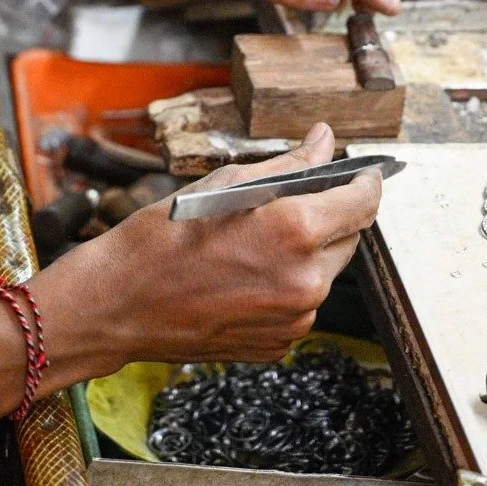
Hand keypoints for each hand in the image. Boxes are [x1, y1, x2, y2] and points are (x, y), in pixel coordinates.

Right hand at [31, 123, 382, 372]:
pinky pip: (302, 304)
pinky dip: (287, 285)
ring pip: (326, 272)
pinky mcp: (280, 343)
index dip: (366, 181)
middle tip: (293, 202)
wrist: (120, 303)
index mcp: (295, 231)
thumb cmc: (162, 237)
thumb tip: (324, 142)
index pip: (363, 201)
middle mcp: (305, 280)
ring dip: (308, 252)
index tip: (362, 172)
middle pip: (349, 237)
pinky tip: (246, 273)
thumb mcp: (225, 183)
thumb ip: (288, 165)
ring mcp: (295, 319)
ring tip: (255, 242)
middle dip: (331, 215)